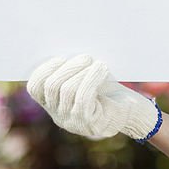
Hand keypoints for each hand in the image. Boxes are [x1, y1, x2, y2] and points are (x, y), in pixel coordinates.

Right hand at [27, 55, 159, 139]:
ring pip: (67, 91)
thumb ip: (74, 68)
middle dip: (67, 67)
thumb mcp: (88, 77)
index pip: (35, 88)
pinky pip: (83, 98)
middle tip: (85, 57)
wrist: (133, 112)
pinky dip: (91, 79)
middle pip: (50, 87)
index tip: (60, 57)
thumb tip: (66, 45)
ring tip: (97, 63)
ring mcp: (73, 122)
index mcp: (54, 104)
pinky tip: (102, 69)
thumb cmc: (110, 90)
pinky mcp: (90, 123)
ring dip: (82, 71)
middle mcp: (59, 116)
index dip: (44, 69)